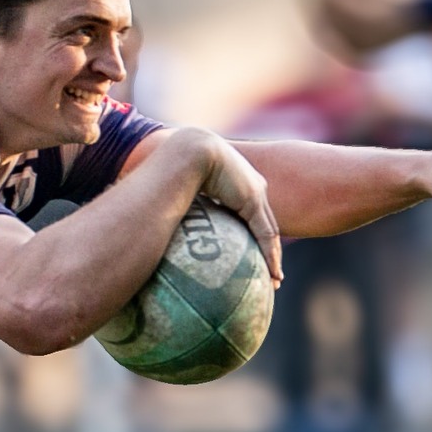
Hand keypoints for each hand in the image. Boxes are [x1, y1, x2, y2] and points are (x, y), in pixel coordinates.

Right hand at [187, 129, 282, 284]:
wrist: (188, 151)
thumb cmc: (175, 167)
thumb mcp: (182, 190)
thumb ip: (180, 205)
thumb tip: (158, 222)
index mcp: (236, 182)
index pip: (250, 213)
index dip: (252, 234)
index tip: (250, 255)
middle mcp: (250, 186)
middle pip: (263, 224)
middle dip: (268, 249)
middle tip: (270, 273)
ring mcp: (254, 193)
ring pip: (268, 232)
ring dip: (272, 258)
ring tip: (274, 280)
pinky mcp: (253, 201)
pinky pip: (265, 234)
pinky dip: (269, 255)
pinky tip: (272, 274)